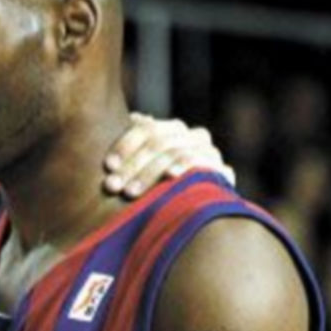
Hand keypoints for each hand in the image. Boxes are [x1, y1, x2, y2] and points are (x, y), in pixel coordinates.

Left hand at [103, 112, 234, 197]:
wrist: (194, 209)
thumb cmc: (155, 185)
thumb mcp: (139, 164)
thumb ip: (132, 145)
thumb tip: (130, 121)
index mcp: (174, 129)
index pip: (148, 128)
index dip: (125, 144)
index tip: (108, 165)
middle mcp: (194, 136)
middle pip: (160, 143)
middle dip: (132, 165)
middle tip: (111, 185)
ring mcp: (210, 153)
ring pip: (178, 153)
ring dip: (150, 173)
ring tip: (130, 192)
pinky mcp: (222, 172)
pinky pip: (206, 164)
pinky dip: (187, 167)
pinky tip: (171, 176)